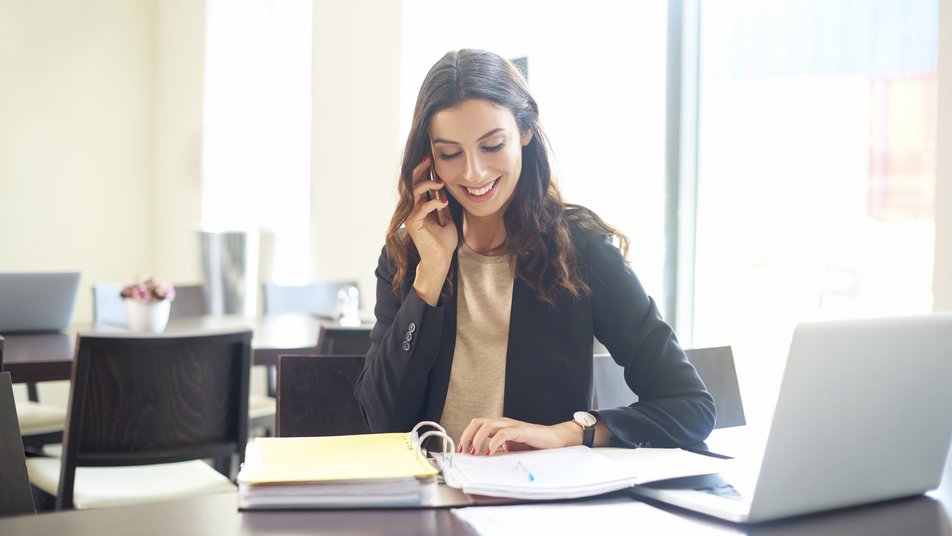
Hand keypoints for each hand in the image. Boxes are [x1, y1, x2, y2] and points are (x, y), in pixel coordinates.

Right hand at [407, 156, 457, 305]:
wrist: (442, 259)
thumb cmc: (443, 241)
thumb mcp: (446, 218)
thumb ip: (442, 204)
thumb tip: (444, 189)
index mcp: (418, 206)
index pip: (417, 184)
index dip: (422, 171)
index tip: (430, 158)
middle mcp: (411, 209)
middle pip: (411, 184)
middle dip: (419, 170)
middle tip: (428, 159)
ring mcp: (410, 216)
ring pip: (413, 193)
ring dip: (426, 185)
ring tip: (440, 182)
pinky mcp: (413, 224)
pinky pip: (421, 208)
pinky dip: (433, 203)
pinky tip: (444, 203)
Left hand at [457, 417, 580, 455]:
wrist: (554, 440)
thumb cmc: (533, 443)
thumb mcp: (511, 448)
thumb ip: (499, 450)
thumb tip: (483, 458)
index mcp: (499, 426)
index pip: (476, 425)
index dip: (466, 435)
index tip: (460, 449)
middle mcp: (503, 423)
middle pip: (478, 422)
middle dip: (467, 435)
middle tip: (463, 450)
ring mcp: (511, 425)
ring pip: (487, 425)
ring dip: (477, 438)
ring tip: (474, 451)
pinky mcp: (520, 431)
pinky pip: (503, 434)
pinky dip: (493, 443)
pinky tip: (490, 452)